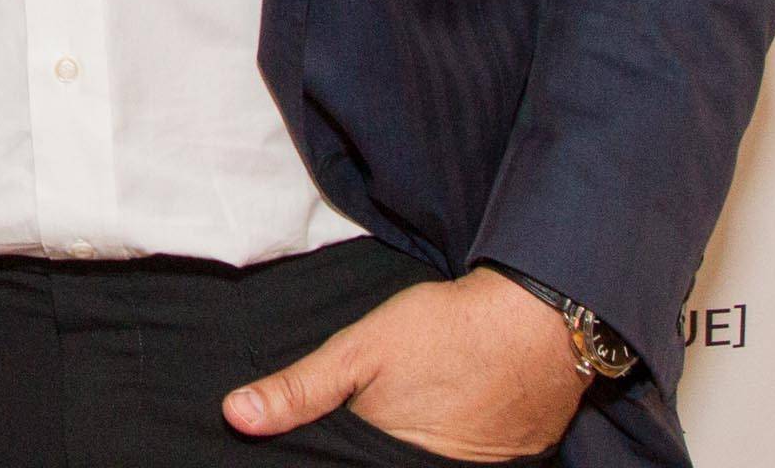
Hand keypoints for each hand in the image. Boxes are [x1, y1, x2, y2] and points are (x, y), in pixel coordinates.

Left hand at [225, 268, 589, 459]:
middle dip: (363, 448)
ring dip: (404, 448)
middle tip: (378, 409)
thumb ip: (301, 390)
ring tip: (410, 409)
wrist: (539, 320)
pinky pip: (462, 463)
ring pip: (421, 463)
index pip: (342, 463)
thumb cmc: (445, 330)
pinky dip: (445, 447)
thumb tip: (236, 416)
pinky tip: (442, 416)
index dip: (325, 454)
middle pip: (382, 463)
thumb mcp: (359, 350)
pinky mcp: (510, 465)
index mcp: (388, 459)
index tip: (323, 438)